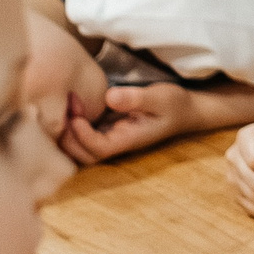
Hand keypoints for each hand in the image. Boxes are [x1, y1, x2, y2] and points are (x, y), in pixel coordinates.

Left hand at [58, 83, 195, 166]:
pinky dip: (73, 124)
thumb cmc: (174, 104)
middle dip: (69, 136)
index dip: (82, 136)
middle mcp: (117, 144)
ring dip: (69, 131)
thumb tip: (109, 97)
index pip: (99, 149)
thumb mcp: (161, 97)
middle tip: (69, 106)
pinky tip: (75, 103)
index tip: (76, 115)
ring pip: (79, 149)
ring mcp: (111, 138)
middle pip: (83, 156)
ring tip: (71, 103)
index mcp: (129, 141)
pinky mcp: (106, 129)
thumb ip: (136, 98)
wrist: (184, 110)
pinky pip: (82, 135)